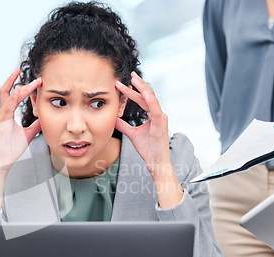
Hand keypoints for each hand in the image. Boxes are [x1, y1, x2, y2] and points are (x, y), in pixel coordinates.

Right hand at [0, 68, 41, 170]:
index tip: (37, 81)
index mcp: (6, 114)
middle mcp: (1, 113)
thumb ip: (35, 125)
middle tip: (36, 76)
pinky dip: (13, 98)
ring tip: (33, 82)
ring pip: (9, 96)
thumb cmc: (11, 149)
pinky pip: (7, 107)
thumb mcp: (28, 134)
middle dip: (19, 81)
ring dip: (21, 88)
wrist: (2, 162)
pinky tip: (20, 90)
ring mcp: (0, 117)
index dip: (25, 87)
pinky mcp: (0, 123)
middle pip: (8, 91)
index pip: (14, 95)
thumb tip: (44, 119)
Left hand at [115, 72, 182, 208]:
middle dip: (138, 85)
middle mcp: (159, 115)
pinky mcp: (160, 126)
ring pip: (151, 99)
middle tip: (129, 75)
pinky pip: (156, 110)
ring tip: (134, 79)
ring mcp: (161, 119)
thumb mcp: (132, 134)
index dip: (132, 91)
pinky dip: (150, 100)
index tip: (122, 84)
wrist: (156, 163)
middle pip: (147, 96)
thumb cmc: (148, 149)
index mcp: (153, 116)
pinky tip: (144, 92)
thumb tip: (113, 118)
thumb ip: (123, 125)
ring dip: (142, 88)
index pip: (142, 100)